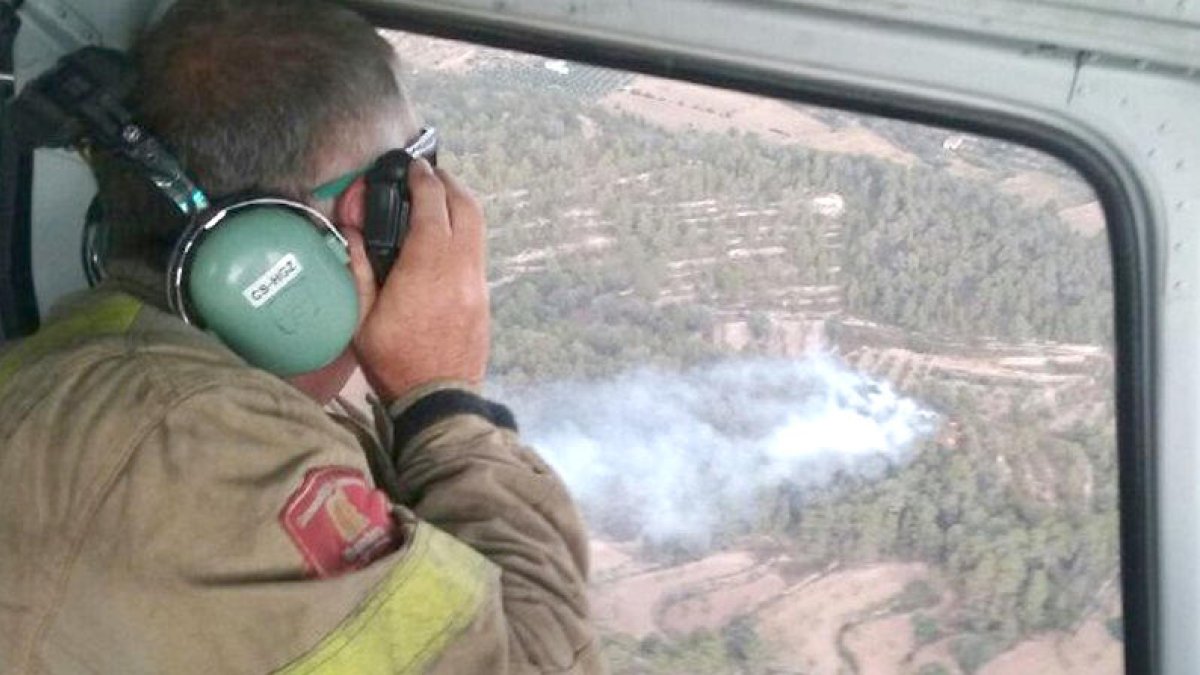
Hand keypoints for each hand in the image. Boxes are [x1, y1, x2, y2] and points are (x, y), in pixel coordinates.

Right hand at [345, 159, 489, 402]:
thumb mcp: (361, 319)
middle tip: (429, 176)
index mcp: (427, 267)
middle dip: (448, 184)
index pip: (432, 206)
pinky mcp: (484, 297)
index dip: (423, 180)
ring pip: (478, 228)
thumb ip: (358, 270)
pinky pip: (478, 250)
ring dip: (460, 206)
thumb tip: (355, 232)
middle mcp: (460, 268)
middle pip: (466, 207)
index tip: (413, 167)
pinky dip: (465, 231)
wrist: (439, 399)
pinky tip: (445, 237)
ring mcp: (477, 283)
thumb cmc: (395, 362)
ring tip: (438, 200)